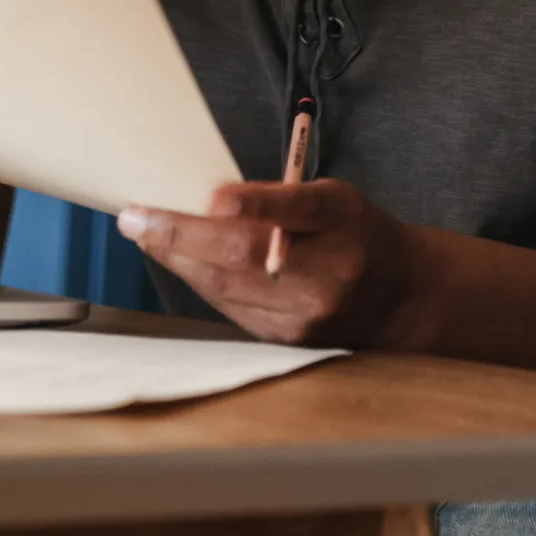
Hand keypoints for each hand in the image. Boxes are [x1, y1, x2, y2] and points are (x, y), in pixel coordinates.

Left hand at [117, 179, 430, 347]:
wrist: (400, 297)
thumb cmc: (356, 233)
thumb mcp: (334, 197)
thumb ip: (281, 198)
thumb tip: (209, 200)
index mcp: (344, 221)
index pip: (296, 210)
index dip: (254, 203)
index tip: (211, 196)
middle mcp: (329, 271)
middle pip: (246, 257)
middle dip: (182, 236)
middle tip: (136, 217)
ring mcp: (307, 313)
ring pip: (228, 287)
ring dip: (178, 259)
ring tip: (144, 233)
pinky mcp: (288, 338)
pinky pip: (230, 307)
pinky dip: (198, 280)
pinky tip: (176, 259)